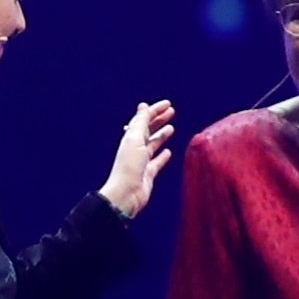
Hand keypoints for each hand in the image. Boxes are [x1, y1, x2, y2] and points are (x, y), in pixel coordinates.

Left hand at [99, 100, 175, 217]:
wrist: (127, 193)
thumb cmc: (129, 166)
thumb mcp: (135, 139)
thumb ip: (141, 122)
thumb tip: (143, 105)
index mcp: (131, 137)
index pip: (144, 119)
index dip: (155, 111)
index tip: (168, 104)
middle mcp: (136, 147)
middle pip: (149, 130)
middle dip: (159, 120)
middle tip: (171, 112)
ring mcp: (142, 160)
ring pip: (153, 144)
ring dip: (162, 135)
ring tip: (171, 128)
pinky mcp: (148, 173)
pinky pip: (157, 161)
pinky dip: (162, 156)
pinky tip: (168, 152)